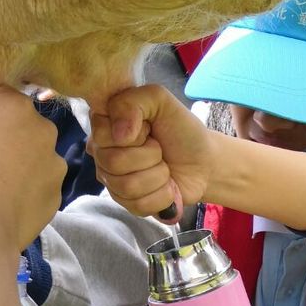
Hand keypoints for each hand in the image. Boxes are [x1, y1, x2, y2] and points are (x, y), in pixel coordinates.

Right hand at [89, 84, 217, 220]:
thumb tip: (120, 135)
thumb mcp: (160, 100)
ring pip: (127, 186)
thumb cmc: (180, 129)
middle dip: (149, 155)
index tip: (147, 129)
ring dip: (158, 176)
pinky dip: (162, 195)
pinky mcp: (128, 204)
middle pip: (113, 162)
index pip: (101, 134)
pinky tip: (166, 186)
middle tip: (159, 150)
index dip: (133, 134)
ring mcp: (112, 181)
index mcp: (105, 126)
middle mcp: (102, 154)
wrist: (204, 161)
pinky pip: (138, 206)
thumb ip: (133, 101)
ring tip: (164, 167)